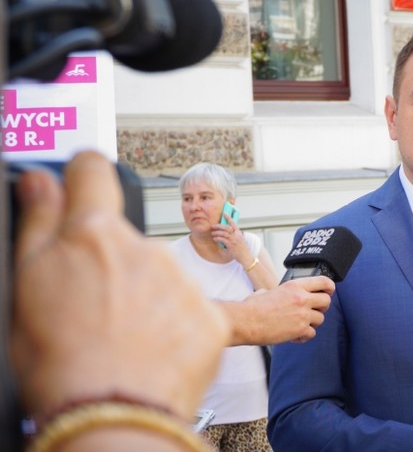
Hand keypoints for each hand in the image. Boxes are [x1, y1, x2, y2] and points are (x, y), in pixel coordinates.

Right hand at [11, 151, 229, 419]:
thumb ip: (40, 222)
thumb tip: (42, 180)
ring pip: (160, 277)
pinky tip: (152, 350)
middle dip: (113, 265)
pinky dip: (174, 326)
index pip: (93, 171)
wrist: (114, 415)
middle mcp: (145, 248)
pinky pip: (189, 309)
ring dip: (146, 297)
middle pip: (127, 241)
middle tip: (96, 308)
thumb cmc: (62, 361)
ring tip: (124, 337)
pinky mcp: (210, 315)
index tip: (82, 186)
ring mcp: (182, 282)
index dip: (85, 177)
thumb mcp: (28, 285)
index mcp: (94, 235)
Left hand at [210, 212, 248, 260]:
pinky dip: (217, 238)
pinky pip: (222, 239)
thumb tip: (227, 234)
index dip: (228, 217)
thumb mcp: (240, 241)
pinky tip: (215, 238)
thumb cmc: (243, 250)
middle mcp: (236, 235)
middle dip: (218, 226)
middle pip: (226, 227)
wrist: (246, 257)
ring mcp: (234, 240)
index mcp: (239, 233)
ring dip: (216, 233)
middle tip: (213, 226)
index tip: (224, 213)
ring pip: (223, 233)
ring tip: (213, 233)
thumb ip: (234, 237)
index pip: (233, 223)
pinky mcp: (231, 245)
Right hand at [223, 276, 334, 345]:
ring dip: (312, 322)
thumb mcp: (268, 291)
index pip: (323, 281)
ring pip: (321, 319)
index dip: (329, 286)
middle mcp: (301, 298)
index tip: (329, 291)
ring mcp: (302, 314)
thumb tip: (276, 294)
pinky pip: (312, 333)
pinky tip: (295, 335)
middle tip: (314, 310)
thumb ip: (280, 292)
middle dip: (322, 307)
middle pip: (326, 301)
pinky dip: (305, 336)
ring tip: (299, 324)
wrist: (245, 322)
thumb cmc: (252, 307)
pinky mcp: (300, 329)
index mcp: (294, 286)